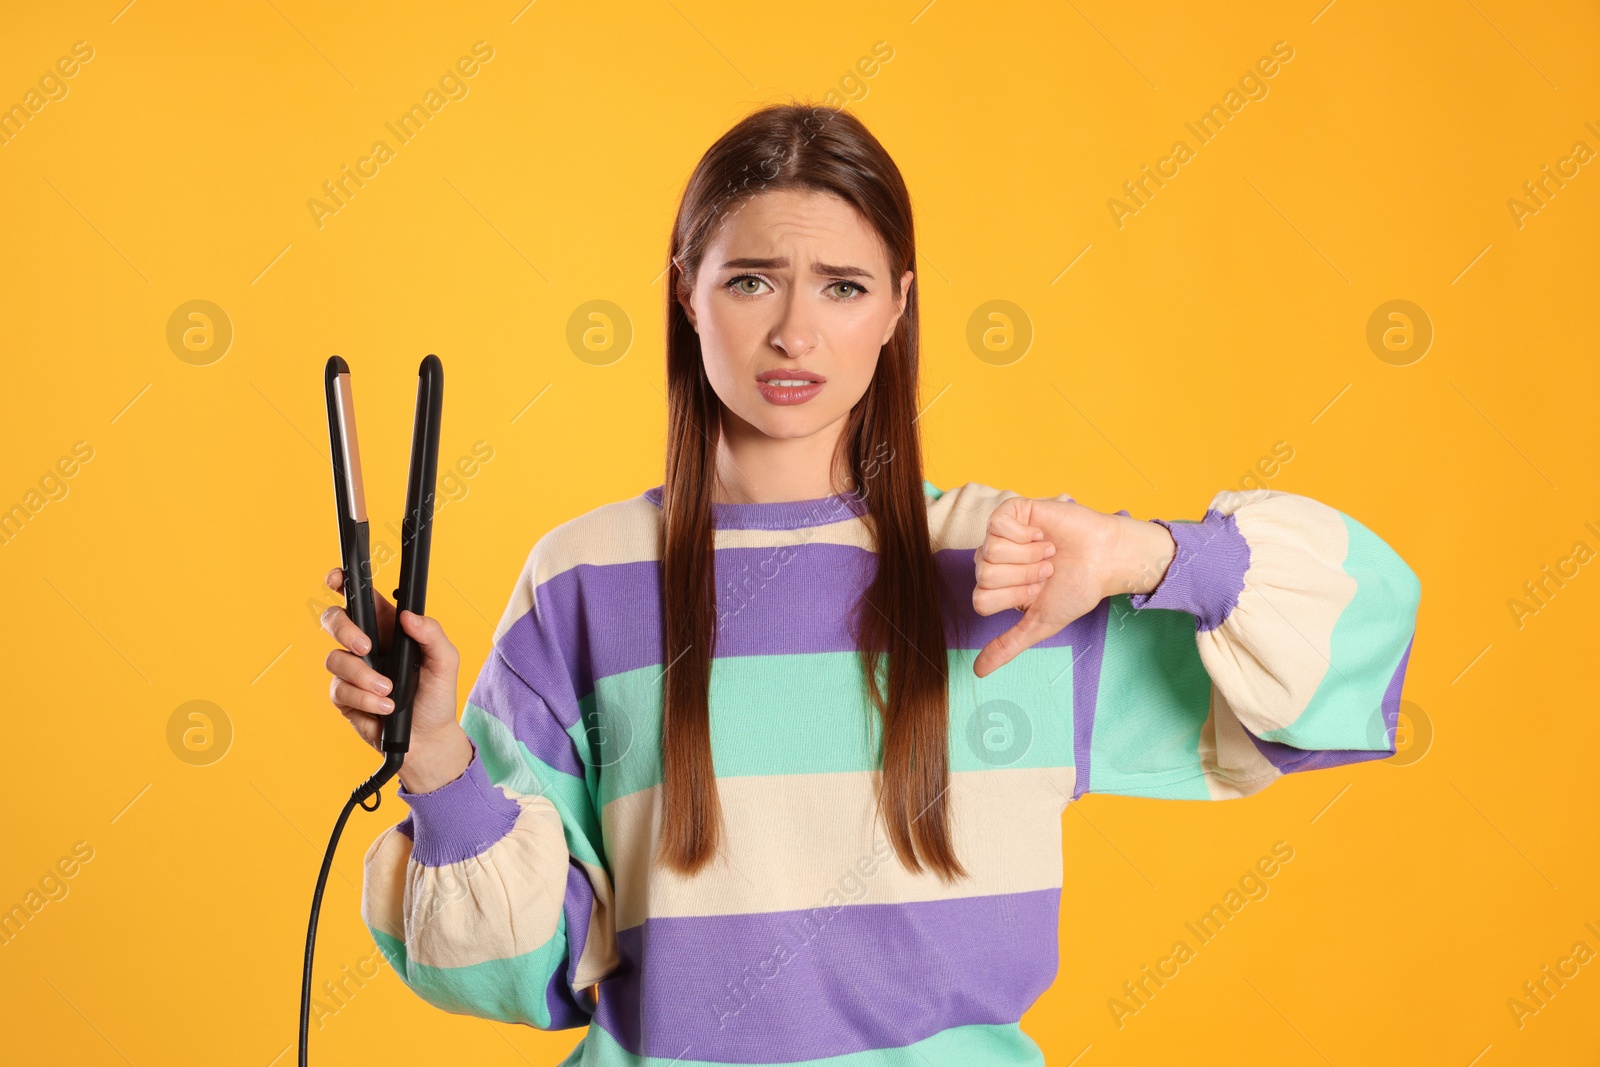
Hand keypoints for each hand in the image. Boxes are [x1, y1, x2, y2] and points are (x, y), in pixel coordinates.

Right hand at [320, 567, 470, 792]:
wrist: (428, 738)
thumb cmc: (436, 696)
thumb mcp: (445, 662)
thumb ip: (432, 634)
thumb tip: (409, 616)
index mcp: (388, 627)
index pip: (361, 598)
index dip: (343, 582)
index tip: (336, 578)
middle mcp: (366, 644)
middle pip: (334, 620)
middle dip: (345, 630)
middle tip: (367, 647)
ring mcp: (352, 670)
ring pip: (335, 658)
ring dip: (364, 676)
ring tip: (389, 691)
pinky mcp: (344, 696)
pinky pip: (339, 689)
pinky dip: (364, 699)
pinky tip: (384, 707)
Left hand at [969, 496, 1175, 677]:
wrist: (1105, 559)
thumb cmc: (1075, 589)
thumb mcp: (1040, 623)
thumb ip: (1008, 645)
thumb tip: (977, 672)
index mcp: (996, 587)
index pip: (982, 601)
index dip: (1015, 599)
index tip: (1040, 592)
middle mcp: (993, 561)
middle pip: (985, 577)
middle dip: (1025, 577)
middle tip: (1048, 571)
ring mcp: (1000, 535)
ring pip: (992, 553)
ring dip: (1030, 557)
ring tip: (1049, 553)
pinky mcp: (1010, 512)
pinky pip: (999, 527)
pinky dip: (1027, 535)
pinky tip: (1042, 535)